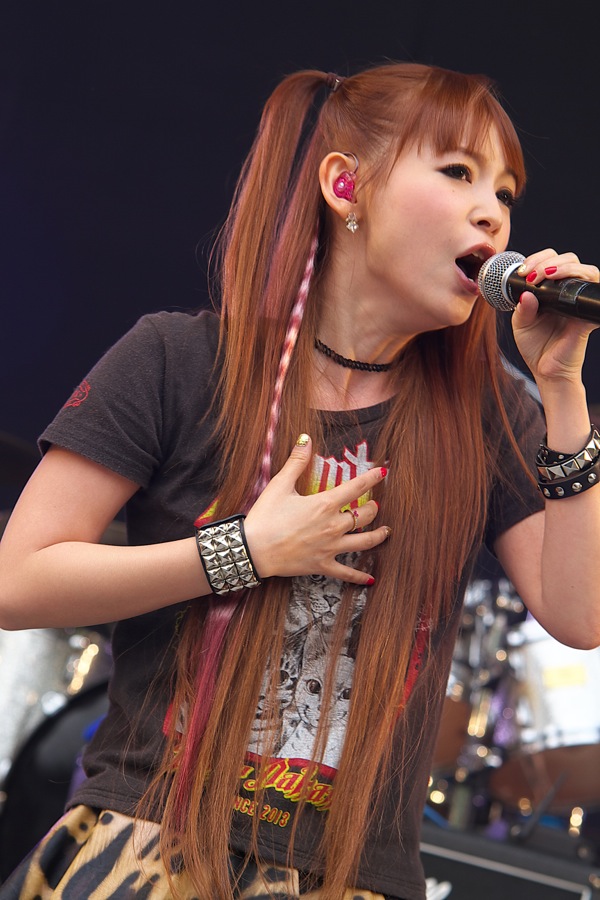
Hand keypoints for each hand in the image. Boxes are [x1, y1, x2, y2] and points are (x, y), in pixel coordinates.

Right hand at [244, 435, 389, 584]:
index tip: (383, 473)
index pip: (356, 488)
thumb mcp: (280, 485)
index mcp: (324, 504)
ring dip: (378, 536)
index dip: (372, 478)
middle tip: (375, 505)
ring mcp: (330, 547)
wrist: (253, 549)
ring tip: (385, 531)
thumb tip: (306, 439)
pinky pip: (346, 573)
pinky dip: (359, 577)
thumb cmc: (265, 516)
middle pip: (364, 516)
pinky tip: (370, 580)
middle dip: (372, 509)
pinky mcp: (322, 565)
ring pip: (364, 542)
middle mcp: (332, 526)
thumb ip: (296, 462)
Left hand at [511, 249, 598, 384]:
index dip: (538, 259)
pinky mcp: (587, 315)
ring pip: (586, 270)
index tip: (521, 271)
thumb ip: (522, 308)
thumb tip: (527, 293)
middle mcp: (568, 292)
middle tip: (530, 274)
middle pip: (570, 259)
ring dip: (563, 266)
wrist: (546, 371)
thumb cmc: (536, 347)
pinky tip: (560, 285)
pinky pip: (592, 294)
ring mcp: (579, 302)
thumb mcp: (521, 324)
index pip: (552, 261)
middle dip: (547, 260)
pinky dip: (580, 282)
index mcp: (552, 291)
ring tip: (544, 274)